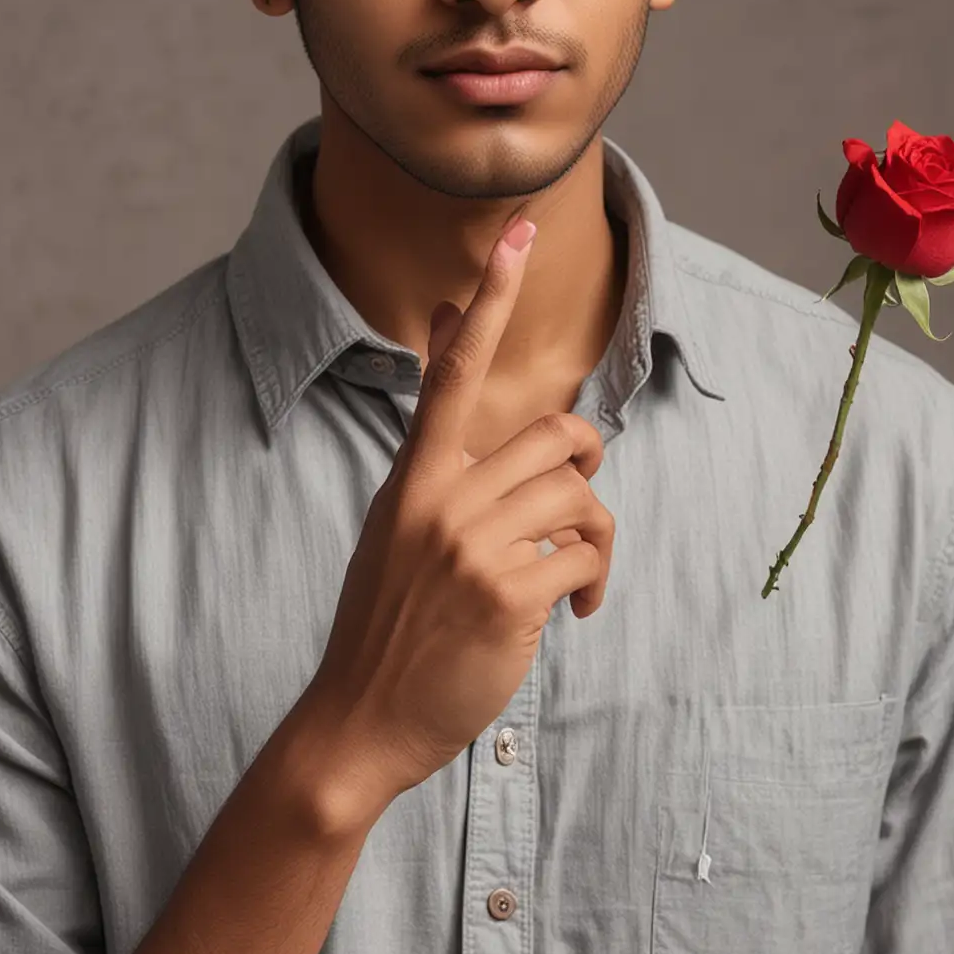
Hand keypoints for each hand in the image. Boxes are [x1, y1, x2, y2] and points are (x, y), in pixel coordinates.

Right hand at [303, 210, 614, 807]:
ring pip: (580, 494)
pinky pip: (586, 554)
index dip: (491, 297)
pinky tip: (574, 610)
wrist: (358, 722)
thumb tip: (445, 350)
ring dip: (594, 535)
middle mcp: (439, 500)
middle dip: (588, 459)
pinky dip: (592, 580)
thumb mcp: (394, 525)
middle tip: (580, 499)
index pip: (453, 369)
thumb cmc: (386, 623)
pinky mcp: (509, 595)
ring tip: (575, 576)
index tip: (518, 231)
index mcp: (411, 478)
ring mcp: (472, 546)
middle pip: (554, 431)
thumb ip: (432, 452)